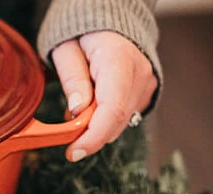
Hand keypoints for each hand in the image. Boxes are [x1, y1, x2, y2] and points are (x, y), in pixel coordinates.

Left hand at [51, 30, 157, 161]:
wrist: (109, 22)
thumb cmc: (83, 34)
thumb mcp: (66, 50)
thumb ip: (72, 78)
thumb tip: (77, 110)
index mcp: (118, 60)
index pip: (112, 108)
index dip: (93, 137)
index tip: (73, 152)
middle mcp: (139, 73)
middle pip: (117, 120)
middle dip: (89, 135)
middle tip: (66, 132)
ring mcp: (146, 83)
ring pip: (121, 122)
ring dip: (96, 127)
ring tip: (78, 108)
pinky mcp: (146, 91)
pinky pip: (125, 116)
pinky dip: (105, 120)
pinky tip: (93, 105)